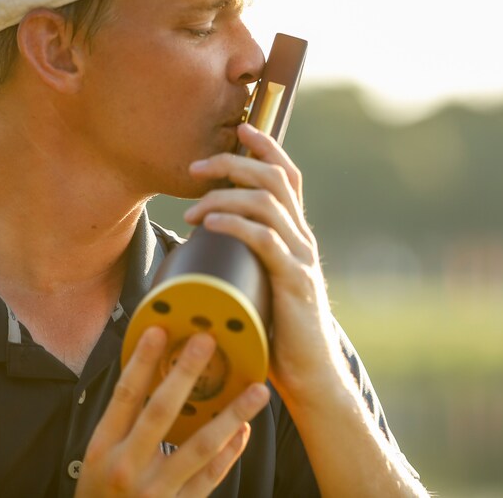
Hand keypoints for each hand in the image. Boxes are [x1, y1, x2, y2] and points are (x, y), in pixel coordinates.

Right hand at [76, 327, 269, 496]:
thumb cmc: (100, 496)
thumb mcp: (97, 459)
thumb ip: (121, 424)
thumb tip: (150, 375)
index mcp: (102, 449)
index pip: (124, 396)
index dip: (142, 361)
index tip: (159, 330)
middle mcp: (128, 467)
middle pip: (160, 411)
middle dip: (186, 373)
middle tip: (208, 341)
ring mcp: (155, 489)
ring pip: (198, 446)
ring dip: (231, 414)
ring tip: (256, 391)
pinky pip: (210, 477)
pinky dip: (229, 453)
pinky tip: (244, 431)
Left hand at [184, 123, 345, 396]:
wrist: (309, 374)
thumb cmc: (278, 331)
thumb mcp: (261, 283)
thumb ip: (244, 261)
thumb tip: (201, 245)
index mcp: (297, 235)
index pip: (288, 175)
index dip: (267, 146)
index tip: (240, 127)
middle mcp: (303, 238)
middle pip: (276, 178)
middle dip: (234, 162)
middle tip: (196, 167)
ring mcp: (301, 258)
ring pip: (269, 202)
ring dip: (226, 194)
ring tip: (192, 206)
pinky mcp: (293, 281)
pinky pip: (265, 239)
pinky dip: (235, 223)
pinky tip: (211, 221)